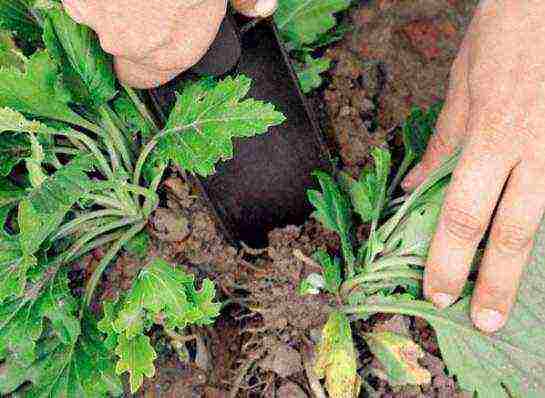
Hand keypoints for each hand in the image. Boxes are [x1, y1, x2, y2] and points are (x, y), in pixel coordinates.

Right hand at [62, 0, 276, 87]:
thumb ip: (247, 0)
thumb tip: (259, 9)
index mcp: (174, 52)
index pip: (144, 79)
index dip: (145, 63)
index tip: (150, 42)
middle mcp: (132, 46)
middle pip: (122, 48)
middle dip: (131, 27)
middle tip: (146, 2)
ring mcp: (99, 19)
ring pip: (99, 19)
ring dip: (111, 5)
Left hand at [402, 0, 544, 332]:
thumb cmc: (506, 36)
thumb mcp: (462, 87)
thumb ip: (444, 143)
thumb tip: (416, 188)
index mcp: (493, 136)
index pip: (463, 214)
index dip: (448, 260)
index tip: (438, 291)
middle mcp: (534, 151)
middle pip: (514, 234)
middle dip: (497, 284)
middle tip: (485, 321)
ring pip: (543, 220)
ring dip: (520, 261)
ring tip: (506, 294)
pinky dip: (539, 221)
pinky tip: (527, 242)